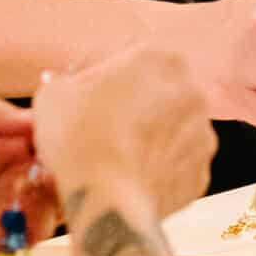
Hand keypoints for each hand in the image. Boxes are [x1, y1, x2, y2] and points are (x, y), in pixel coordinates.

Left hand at [0, 98, 59, 255]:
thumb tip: (35, 118)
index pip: (31, 129)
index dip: (49, 125)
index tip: (65, 120)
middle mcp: (0, 171)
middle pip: (48, 160)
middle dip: (60, 152)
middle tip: (66, 147)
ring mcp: (3, 206)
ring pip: (50, 192)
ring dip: (57, 181)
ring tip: (49, 171)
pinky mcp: (3, 241)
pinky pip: (37, 228)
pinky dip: (45, 212)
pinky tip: (35, 196)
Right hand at [35, 45, 215, 217]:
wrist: (107, 202)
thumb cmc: (78, 138)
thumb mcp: (54, 95)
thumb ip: (65, 81)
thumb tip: (65, 84)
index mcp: (159, 57)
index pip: (124, 53)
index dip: (94, 70)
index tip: (76, 90)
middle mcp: (191, 91)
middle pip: (151, 90)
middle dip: (125, 102)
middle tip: (92, 122)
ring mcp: (202, 134)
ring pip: (167, 127)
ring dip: (143, 134)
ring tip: (108, 153)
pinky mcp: (200, 173)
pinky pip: (173, 163)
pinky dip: (153, 166)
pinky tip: (126, 174)